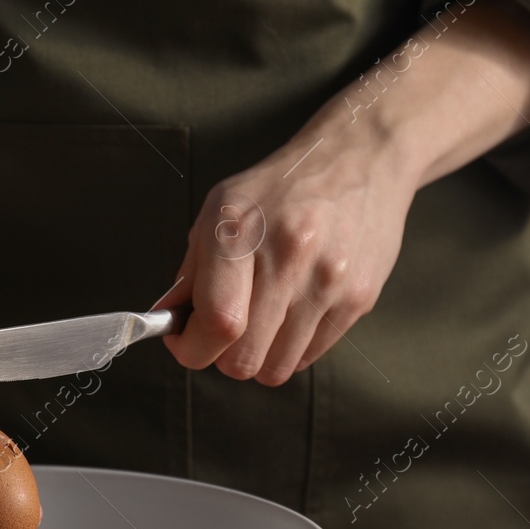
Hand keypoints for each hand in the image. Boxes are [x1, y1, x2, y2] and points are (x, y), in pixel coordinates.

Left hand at [161, 113, 413, 384]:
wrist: (359, 159)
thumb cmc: (281, 187)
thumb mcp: (219, 211)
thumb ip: (191, 271)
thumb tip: (170, 321)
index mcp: (241, 234)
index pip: (217, 323)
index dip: (191, 348)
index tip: (185, 342)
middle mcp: (289, 259)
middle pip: (244, 359)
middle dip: (222, 357)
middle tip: (224, 333)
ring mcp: (329, 282)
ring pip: (277, 369)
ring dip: (259, 357)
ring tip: (260, 321)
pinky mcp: (359, 298)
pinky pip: (311, 357)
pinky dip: (291, 348)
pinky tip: (291, 314)